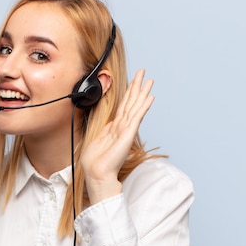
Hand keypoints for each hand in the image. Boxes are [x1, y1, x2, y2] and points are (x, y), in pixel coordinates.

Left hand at [81, 69, 154, 203]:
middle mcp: (122, 126)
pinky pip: (137, 117)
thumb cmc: (95, 161)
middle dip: (137, 87)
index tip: (133, 81)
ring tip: (150, 81)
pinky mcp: (128, 134)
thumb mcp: (97, 138)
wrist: (97, 172)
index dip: (128, 93)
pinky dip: (143, 107)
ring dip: (142, 92)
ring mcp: (126, 130)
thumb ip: (104, 129)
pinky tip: (149, 98)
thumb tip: (107, 121)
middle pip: (132, 102)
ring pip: (136, 106)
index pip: (124, 106)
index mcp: (115, 127)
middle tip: (144, 73)